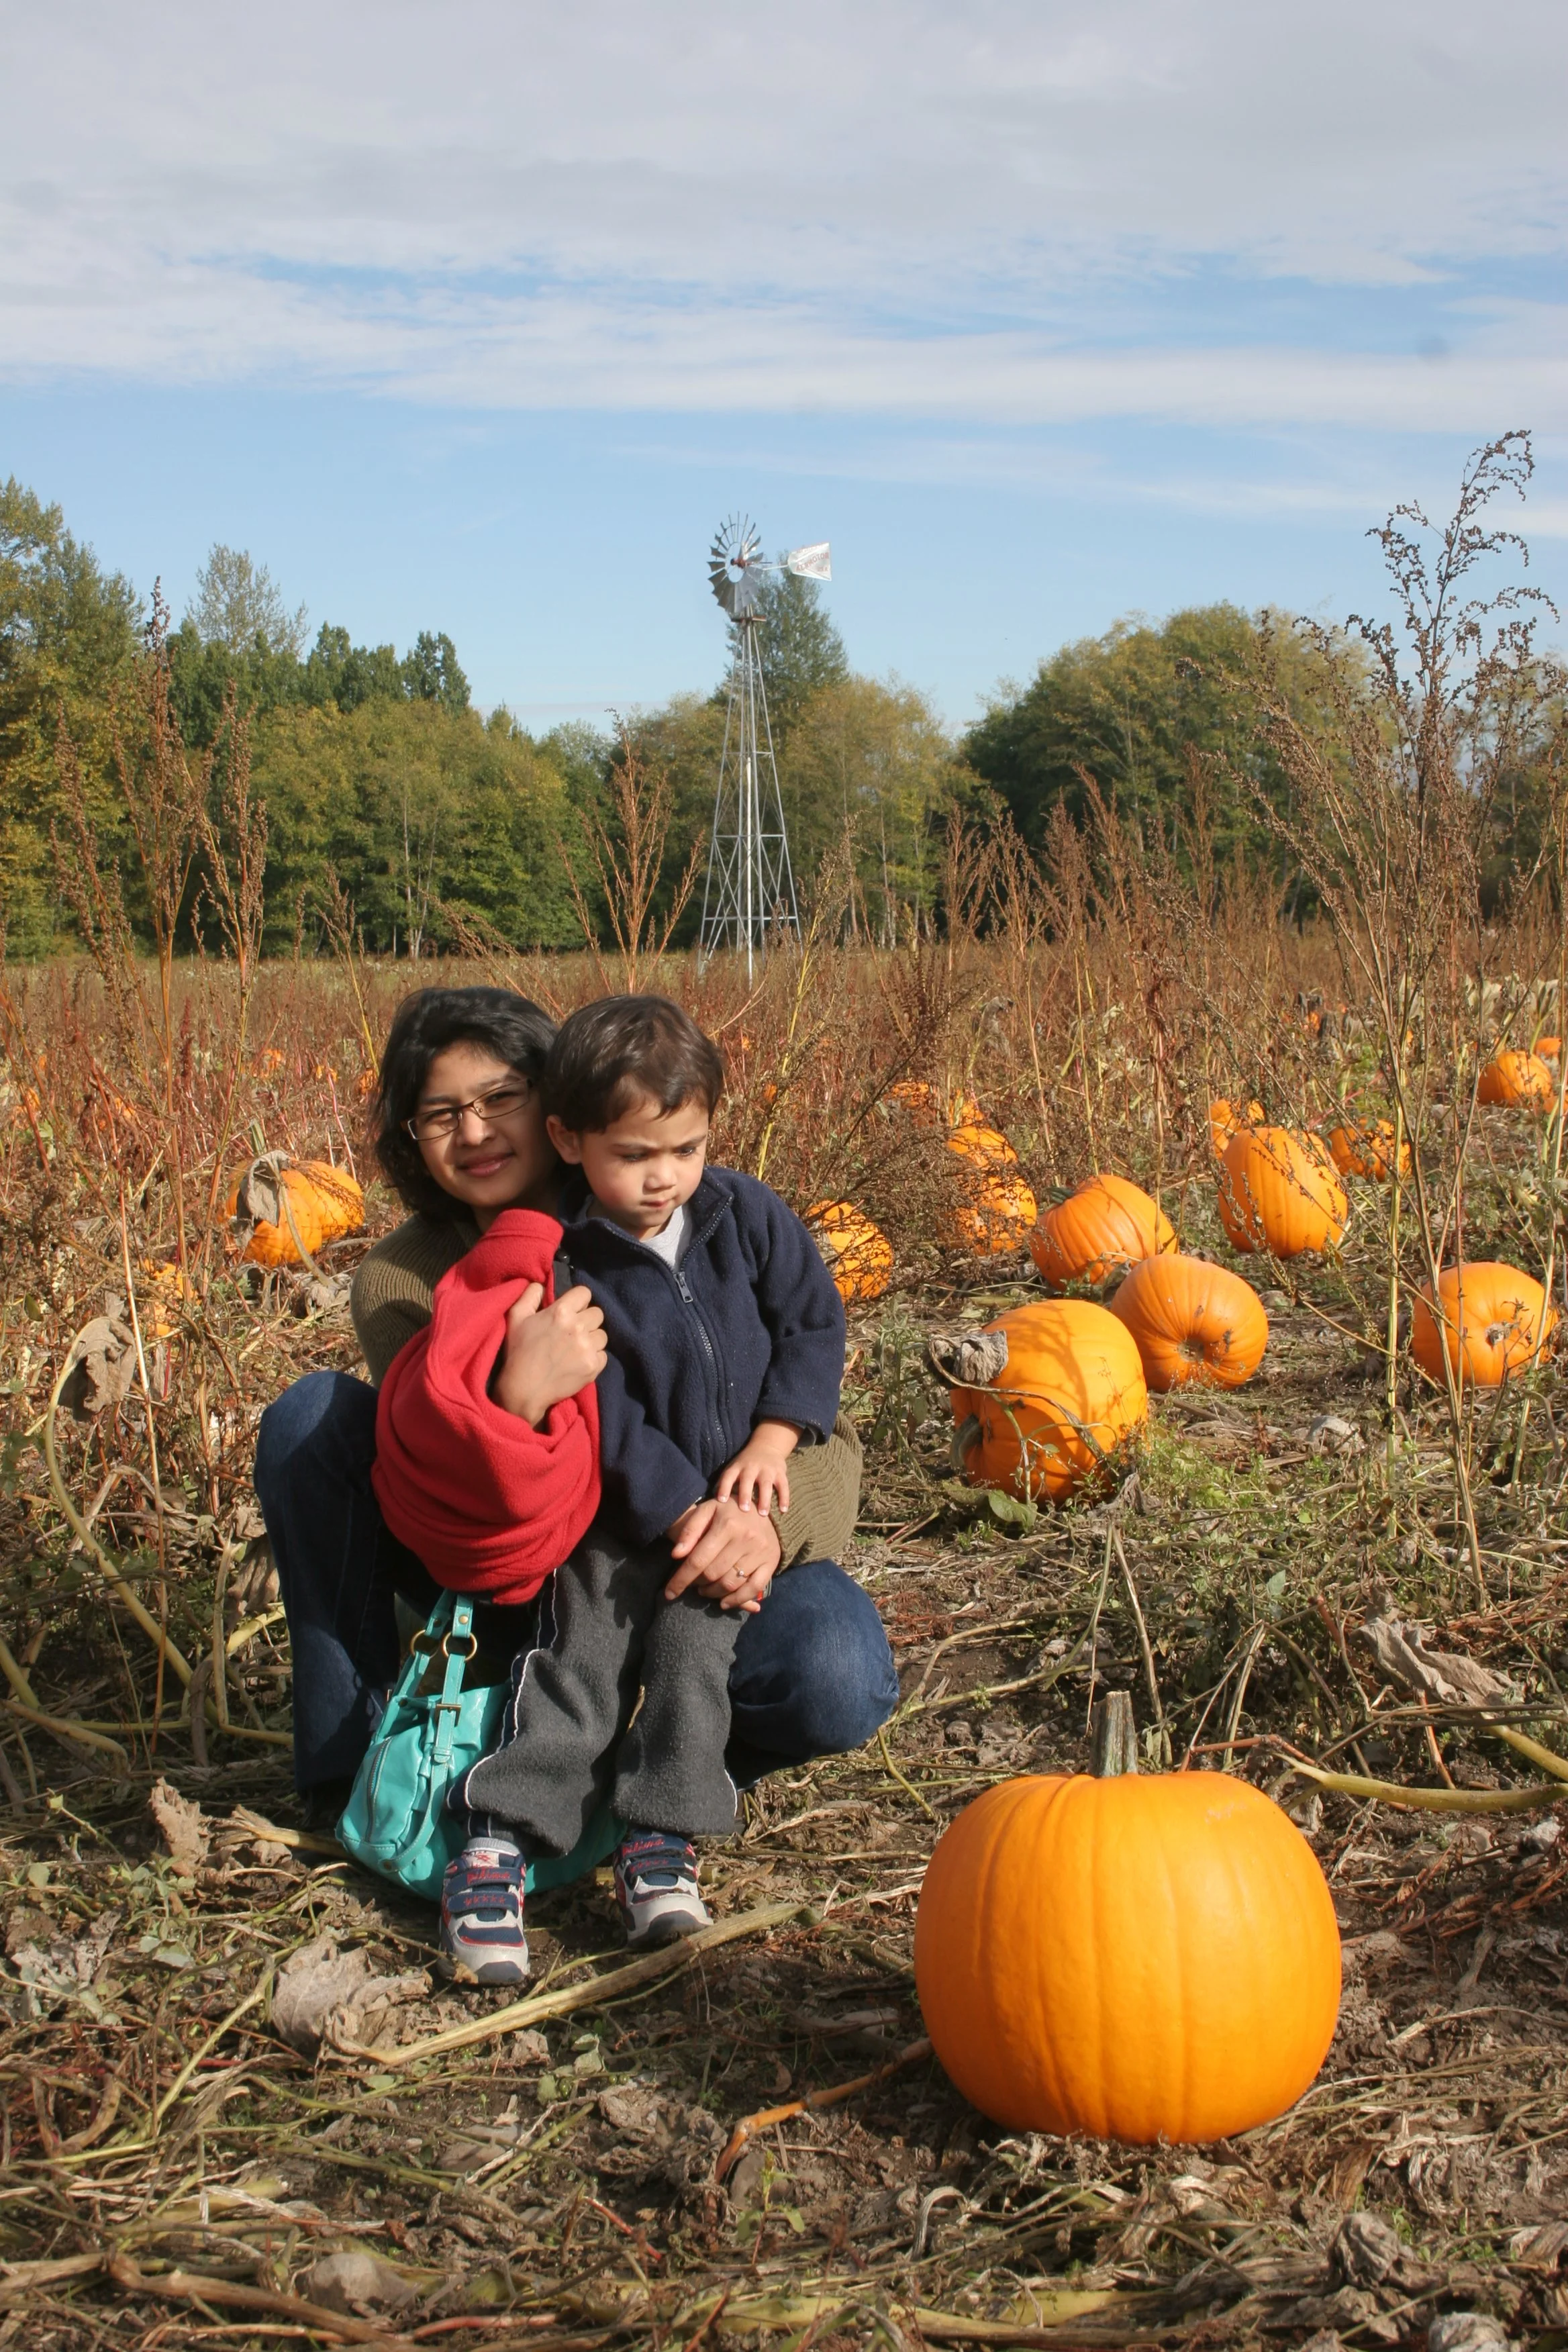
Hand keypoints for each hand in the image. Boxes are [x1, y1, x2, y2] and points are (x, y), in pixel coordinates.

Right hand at [491, 1282, 605, 1425]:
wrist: (524, 1389)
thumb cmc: (519, 1352)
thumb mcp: (516, 1317)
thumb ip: (530, 1294)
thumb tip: (542, 1284)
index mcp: (561, 1311)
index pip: (585, 1293)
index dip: (578, 1301)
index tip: (571, 1310)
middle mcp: (578, 1327)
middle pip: (597, 1313)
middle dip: (586, 1320)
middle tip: (572, 1332)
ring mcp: (588, 1348)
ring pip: (602, 1335)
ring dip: (591, 1339)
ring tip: (575, 1348)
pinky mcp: (594, 1366)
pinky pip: (603, 1354)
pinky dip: (593, 1357)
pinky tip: (578, 1362)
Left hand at [664, 1495, 780, 1609]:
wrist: (763, 1505)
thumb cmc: (728, 1511)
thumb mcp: (706, 1511)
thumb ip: (690, 1531)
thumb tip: (676, 1555)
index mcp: (727, 1525)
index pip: (698, 1560)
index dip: (681, 1579)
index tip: (669, 1593)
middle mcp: (746, 1539)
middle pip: (713, 1574)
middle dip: (697, 1584)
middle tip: (692, 1583)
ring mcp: (760, 1552)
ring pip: (730, 1584)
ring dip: (713, 1593)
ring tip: (705, 1589)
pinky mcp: (771, 1562)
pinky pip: (754, 1588)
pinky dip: (737, 1600)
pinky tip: (724, 1602)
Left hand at [715, 1419, 798, 1516]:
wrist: (767, 1447)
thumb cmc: (745, 1465)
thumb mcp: (733, 1469)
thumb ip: (725, 1484)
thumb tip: (711, 1504)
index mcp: (737, 1467)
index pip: (728, 1476)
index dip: (724, 1487)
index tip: (721, 1500)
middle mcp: (751, 1467)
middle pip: (747, 1480)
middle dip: (745, 1494)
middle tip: (744, 1509)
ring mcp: (767, 1469)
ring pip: (766, 1484)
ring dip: (765, 1499)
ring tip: (763, 1514)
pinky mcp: (780, 1473)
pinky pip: (783, 1486)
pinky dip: (784, 1498)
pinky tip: (783, 1510)